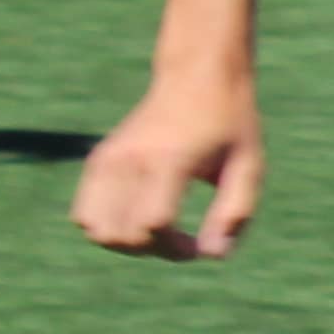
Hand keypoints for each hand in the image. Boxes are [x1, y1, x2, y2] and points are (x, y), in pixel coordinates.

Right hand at [74, 69, 265, 261]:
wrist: (196, 78)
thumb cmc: (229, 124)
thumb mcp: (249, 167)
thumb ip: (234, 213)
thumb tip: (211, 256)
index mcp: (171, 160)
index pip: (153, 224)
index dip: (175, 249)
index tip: (198, 245)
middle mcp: (131, 160)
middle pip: (121, 234)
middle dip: (152, 251)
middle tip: (181, 239)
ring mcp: (109, 159)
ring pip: (93, 229)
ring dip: (125, 243)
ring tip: (157, 231)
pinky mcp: (98, 161)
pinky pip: (84, 214)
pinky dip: (107, 227)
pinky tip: (138, 217)